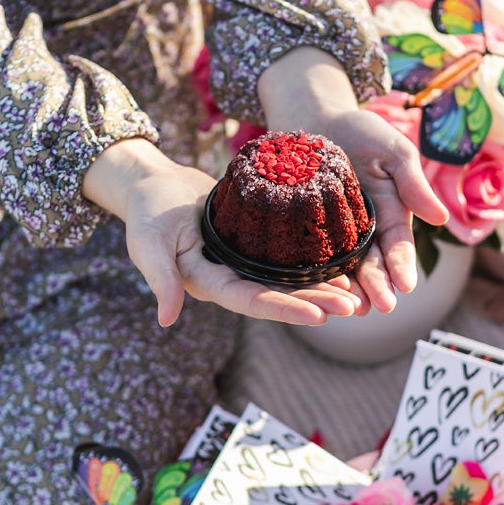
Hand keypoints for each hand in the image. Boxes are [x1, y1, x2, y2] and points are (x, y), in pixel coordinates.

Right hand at [82, 138, 362, 326]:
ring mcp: (244, 262)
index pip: (251, 301)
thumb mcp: (148, 242)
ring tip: (356, 292)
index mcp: (209, 283)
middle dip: (315, 302)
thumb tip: (165, 319)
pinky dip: (311, 261)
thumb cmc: (147, 213)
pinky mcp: (253, 242)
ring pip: (288, 280)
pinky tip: (339, 261)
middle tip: (354, 306)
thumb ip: (159, 278)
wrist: (154, 186)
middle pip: (279, 296)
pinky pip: (286, 255)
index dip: (285, 308)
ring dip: (320, 287)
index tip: (320, 315)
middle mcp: (231, 278)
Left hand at [258, 48, 448, 312]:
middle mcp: (365, 231)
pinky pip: (311, 254)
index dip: (402, 264)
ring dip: (350, 289)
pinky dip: (315, 274)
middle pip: (373, 263)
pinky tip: (315, 291)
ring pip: (344, 267)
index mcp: (391, 215)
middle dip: (378, 285)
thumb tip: (441, 219)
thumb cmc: (361, 132)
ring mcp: (335, 233)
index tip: (407, 285)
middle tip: (382, 307)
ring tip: (352, 309)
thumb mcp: (393, 151)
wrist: (316, 119)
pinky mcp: (307, 230)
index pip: (398, 244)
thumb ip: (413, 184)